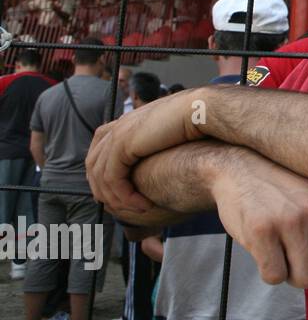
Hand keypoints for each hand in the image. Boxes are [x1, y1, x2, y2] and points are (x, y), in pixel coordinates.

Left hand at [87, 88, 207, 215]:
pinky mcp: (123, 145)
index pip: (100, 149)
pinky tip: (144, 205)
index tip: (118, 192)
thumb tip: (165, 155)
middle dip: (103, 189)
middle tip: (120, 207)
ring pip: (101, 175)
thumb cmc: (198, 120)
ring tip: (138, 209)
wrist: (201, 109)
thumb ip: (159, 142)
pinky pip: (113, 179)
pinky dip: (125, 196)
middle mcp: (119, 127)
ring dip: (117, 198)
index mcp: (128, 121)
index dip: (103, 173)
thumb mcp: (172, 132)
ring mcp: (118, 135)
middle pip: (94, 164)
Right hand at [211, 152, 307, 301]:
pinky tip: (266, 254)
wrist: (240, 168)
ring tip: (284, 257)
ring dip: (293, 277)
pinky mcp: (261, 230)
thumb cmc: (284, 191)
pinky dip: (270, 273)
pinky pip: (275, 276)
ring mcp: (290, 220)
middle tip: (301, 265)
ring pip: (306, 278)